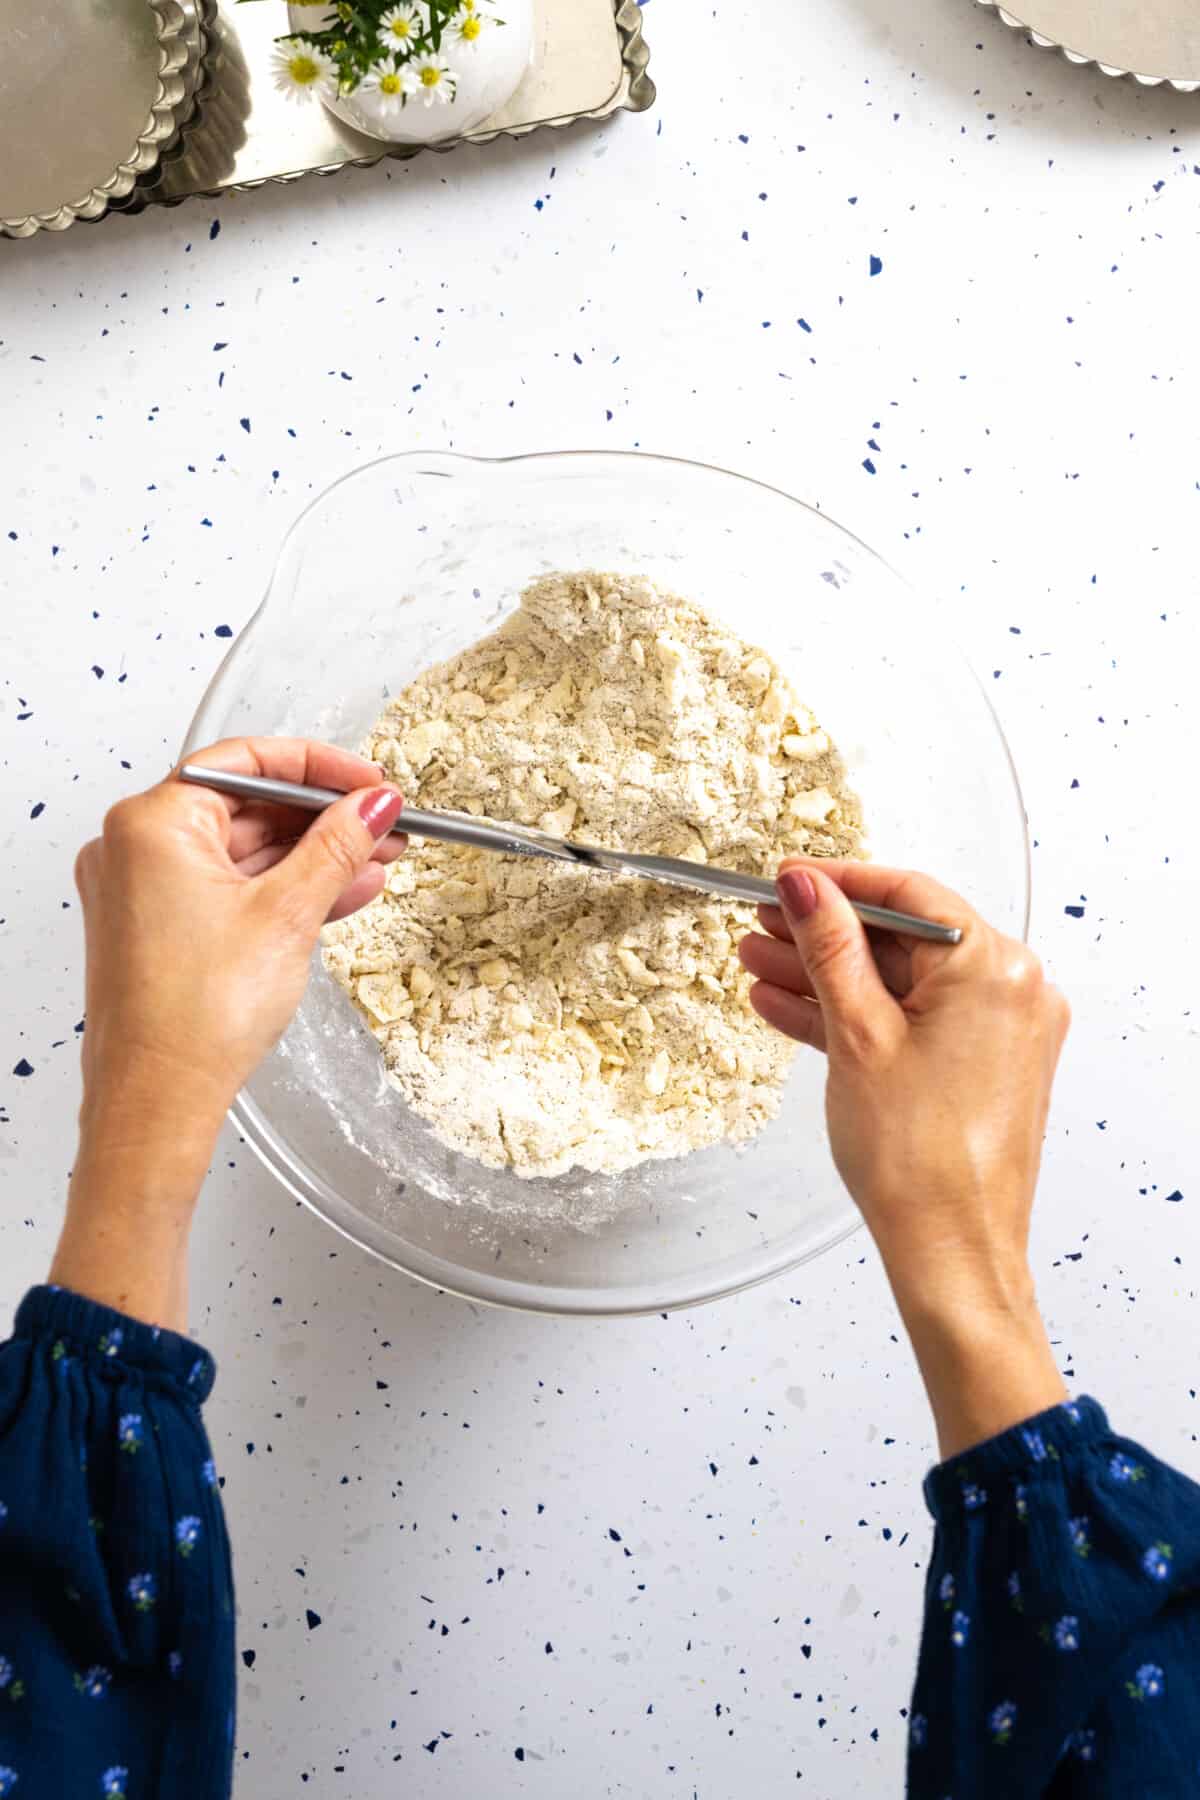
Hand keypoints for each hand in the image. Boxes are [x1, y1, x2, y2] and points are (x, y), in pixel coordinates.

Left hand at [52, 738, 405, 1327]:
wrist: (158, 1104)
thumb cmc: (195, 1018)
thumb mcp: (287, 914)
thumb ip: (336, 847)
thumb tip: (371, 805)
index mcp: (151, 824)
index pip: (245, 761)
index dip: (318, 766)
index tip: (370, 781)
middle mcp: (135, 849)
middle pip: (247, 807)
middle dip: (323, 818)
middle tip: (385, 824)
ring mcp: (145, 892)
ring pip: (245, 853)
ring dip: (313, 856)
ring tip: (379, 862)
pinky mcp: (160, 931)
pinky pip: (232, 890)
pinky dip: (284, 890)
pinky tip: (343, 894)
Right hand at [739, 860, 1069, 1455]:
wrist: (950, 1253)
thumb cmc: (918, 1160)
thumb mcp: (858, 1035)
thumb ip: (830, 947)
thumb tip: (805, 884)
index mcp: (997, 969)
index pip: (909, 893)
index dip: (838, 881)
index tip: (783, 878)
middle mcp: (1011, 991)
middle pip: (902, 938)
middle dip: (823, 933)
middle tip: (759, 923)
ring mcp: (997, 1031)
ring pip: (898, 983)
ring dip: (827, 975)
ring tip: (756, 964)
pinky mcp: (978, 1066)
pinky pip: (908, 1022)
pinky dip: (853, 1015)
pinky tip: (788, 1008)